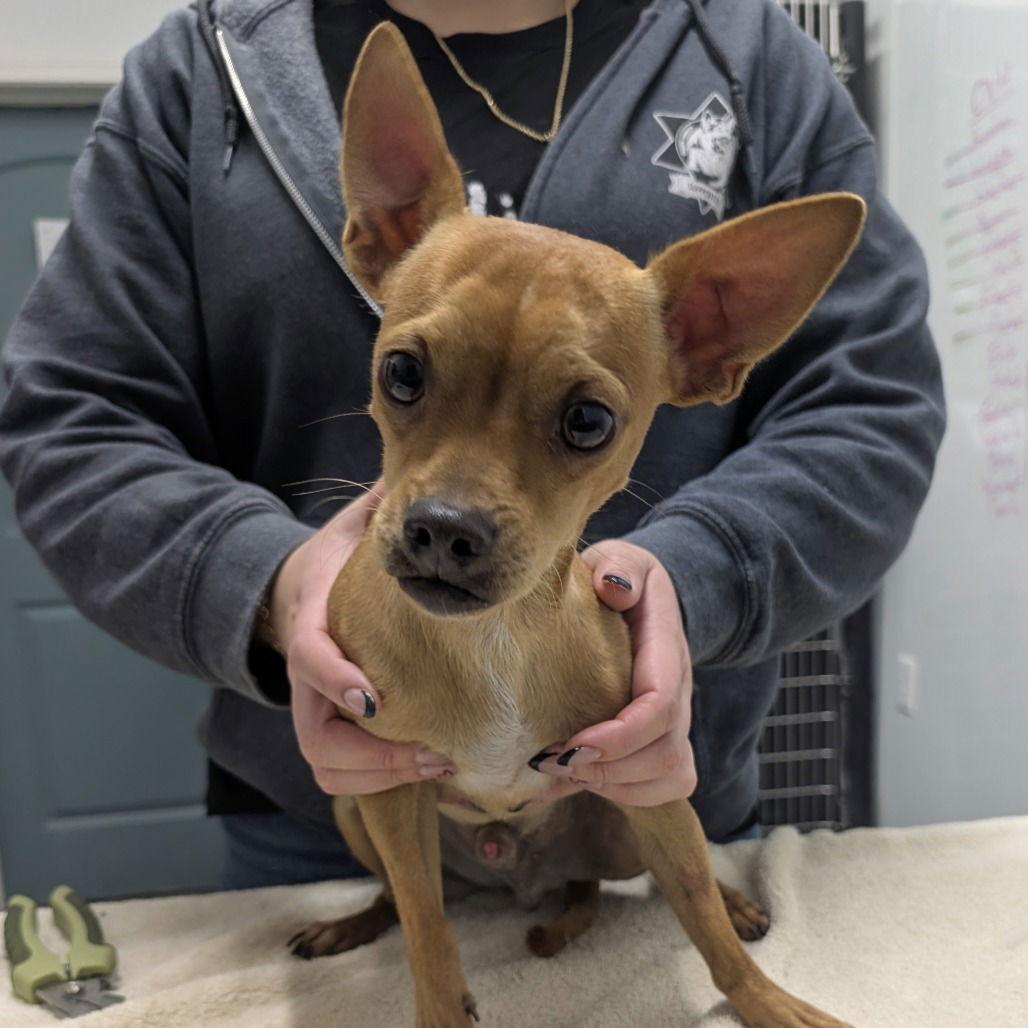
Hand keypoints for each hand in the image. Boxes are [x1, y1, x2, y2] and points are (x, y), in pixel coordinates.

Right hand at [269, 483, 454, 794]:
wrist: (297, 595)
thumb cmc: (335, 564)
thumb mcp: (351, 528)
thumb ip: (381, 507)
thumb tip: (417, 473)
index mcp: (311, 620)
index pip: (309, 655)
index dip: (335, 680)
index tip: (375, 700)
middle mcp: (306, 677)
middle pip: (316, 738)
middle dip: (373, 756)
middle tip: (437, 751)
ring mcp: (315, 709)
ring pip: (327, 766)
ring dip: (382, 778)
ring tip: (445, 764)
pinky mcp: (332, 730)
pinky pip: (344, 774)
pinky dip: (382, 782)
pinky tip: (435, 766)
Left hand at [530, 540, 696, 805]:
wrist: (637, 594)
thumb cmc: (618, 578)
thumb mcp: (618, 558)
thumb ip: (617, 566)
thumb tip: (613, 588)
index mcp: (666, 649)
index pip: (660, 705)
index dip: (621, 735)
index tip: (572, 743)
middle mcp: (680, 691)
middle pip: (667, 752)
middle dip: (609, 768)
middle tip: (551, 761)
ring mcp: (675, 720)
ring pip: (671, 777)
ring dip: (615, 786)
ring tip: (562, 772)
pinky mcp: (661, 740)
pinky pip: (661, 785)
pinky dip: (621, 793)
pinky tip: (575, 780)